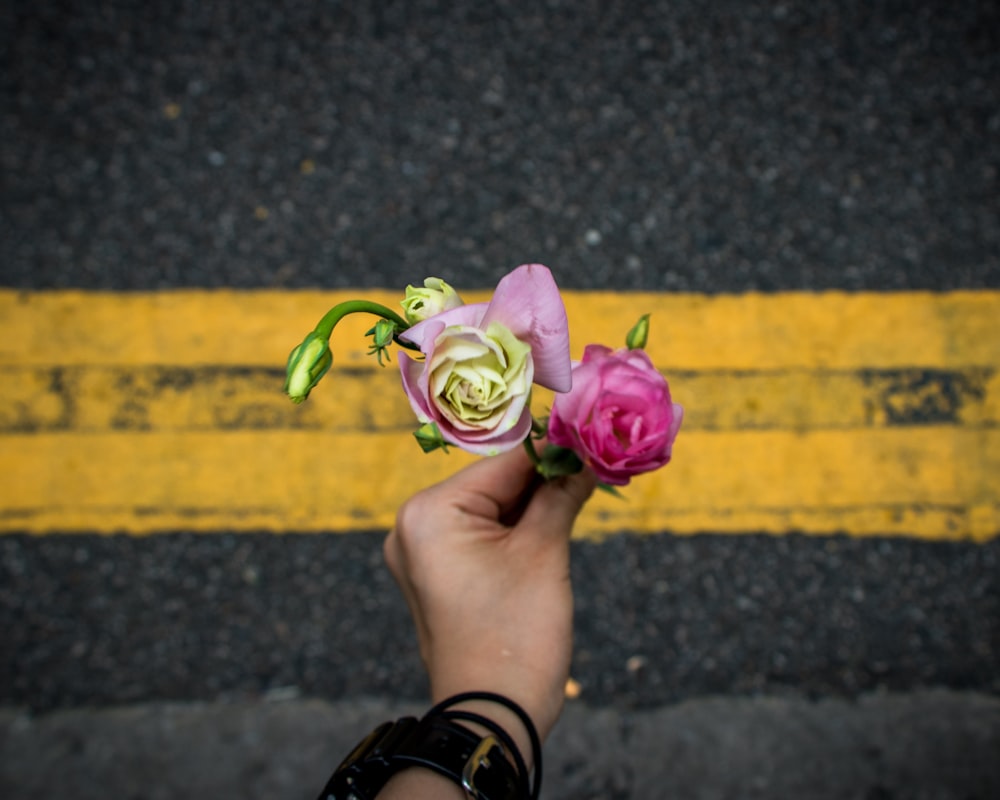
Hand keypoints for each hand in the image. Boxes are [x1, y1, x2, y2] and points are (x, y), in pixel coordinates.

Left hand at [383, 444, 595, 753]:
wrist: (492, 717)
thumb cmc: (516, 634)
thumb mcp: (544, 554)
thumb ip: (561, 495)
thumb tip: (586, 456)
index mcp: (428, 514)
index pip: (502, 465)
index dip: (553, 451)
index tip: (592, 434)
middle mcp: (413, 528)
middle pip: (493, 486)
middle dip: (545, 479)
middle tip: (595, 464)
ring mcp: (421, 555)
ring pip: (490, 511)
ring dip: (534, 504)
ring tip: (584, 490)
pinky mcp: (437, 577)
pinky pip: (481, 538)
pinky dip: (516, 530)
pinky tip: (555, 520)